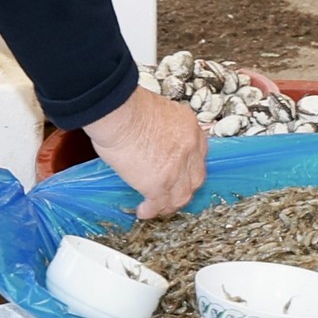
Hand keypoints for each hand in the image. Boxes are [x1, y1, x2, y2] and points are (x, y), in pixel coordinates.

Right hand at [82, 86, 206, 218]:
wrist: (118, 112)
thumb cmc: (127, 106)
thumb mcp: (158, 111)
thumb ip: (163, 129)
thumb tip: (154, 140)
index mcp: (189, 126)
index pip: (199, 153)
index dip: (190, 167)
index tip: (181, 173)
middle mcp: (189, 147)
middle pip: (195, 177)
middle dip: (185, 188)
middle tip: (171, 194)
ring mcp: (177, 168)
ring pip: (181, 195)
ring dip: (169, 205)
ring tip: (157, 208)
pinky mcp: (159, 183)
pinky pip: (159, 204)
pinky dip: (151, 210)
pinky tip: (143, 211)